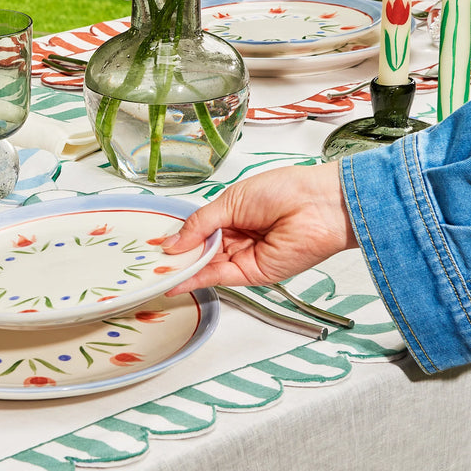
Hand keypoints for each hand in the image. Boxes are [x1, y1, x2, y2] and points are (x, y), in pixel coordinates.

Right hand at [162, 162, 357, 295]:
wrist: (318, 206)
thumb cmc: (284, 191)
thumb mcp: (231, 200)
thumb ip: (200, 224)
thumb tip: (173, 242)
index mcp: (231, 215)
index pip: (197, 231)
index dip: (178, 238)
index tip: (155, 244)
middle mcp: (237, 237)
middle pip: (199, 251)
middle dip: (176, 257)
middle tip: (151, 261)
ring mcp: (244, 257)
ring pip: (206, 266)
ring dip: (183, 270)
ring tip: (158, 271)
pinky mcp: (253, 274)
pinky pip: (220, 277)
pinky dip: (198, 280)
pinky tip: (178, 280)